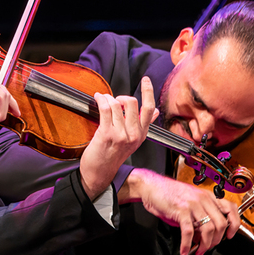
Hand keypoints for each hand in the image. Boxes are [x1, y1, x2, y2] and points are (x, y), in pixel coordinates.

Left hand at [78, 77, 158, 199]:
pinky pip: (105, 108)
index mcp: (141, 134)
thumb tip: (156, 112)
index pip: (149, 109)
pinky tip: (97, 98)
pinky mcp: (107, 134)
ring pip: (116, 104)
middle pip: (131, 102)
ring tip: (102, 100)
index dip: (148, 91)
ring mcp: (121, 135)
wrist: (99, 174)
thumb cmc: (113, 157)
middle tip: (112, 100)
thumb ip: (143, 125)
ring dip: (106, 97)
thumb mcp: (133, 142)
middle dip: (119, 97)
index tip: (145, 80)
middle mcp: (134, 134)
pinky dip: (100, 99)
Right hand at [119, 168, 238, 254]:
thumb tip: (203, 236)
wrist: (151, 186)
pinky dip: (187, 244)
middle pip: (221, 223)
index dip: (234, 224)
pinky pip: (189, 231)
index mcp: (208, 196)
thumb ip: (199, 217)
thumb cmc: (169, 194)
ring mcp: (193, 204)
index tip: (230, 235)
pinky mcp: (181, 210)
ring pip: (208, 229)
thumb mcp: (190, 203)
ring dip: (205, 245)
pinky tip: (185, 250)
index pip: (231, 208)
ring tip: (198, 251)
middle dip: (217, 240)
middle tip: (208, 247)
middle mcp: (203, 199)